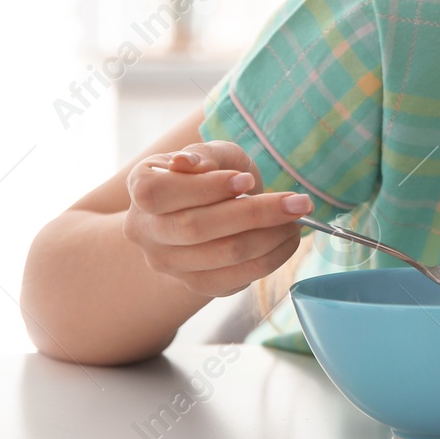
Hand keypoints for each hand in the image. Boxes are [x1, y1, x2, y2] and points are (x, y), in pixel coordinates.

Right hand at [122, 141, 314, 297]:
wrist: (208, 210)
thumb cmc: (211, 173)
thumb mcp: (212, 153)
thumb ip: (205, 155)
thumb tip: (188, 164)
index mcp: (141, 187)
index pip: (158, 193)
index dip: (205, 188)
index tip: (247, 180)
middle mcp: (145, 230)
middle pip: (195, 228)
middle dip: (255, 213)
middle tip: (298, 202)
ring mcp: (169, 263)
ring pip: (222, 255)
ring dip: (271, 237)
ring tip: (298, 217)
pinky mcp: (197, 285)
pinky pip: (236, 279)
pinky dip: (271, 259)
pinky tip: (287, 239)